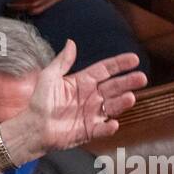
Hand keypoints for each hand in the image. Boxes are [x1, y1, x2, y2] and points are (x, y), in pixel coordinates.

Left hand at [0, 40, 146, 166]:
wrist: (32, 128)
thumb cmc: (39, 102)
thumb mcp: (49, 78)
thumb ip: (62, 62)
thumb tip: (71, 42)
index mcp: (83, 82)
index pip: (105, 70)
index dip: (119, 64)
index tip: (133, 59)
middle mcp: (92, 97)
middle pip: (114, 87)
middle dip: (128, 82)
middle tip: (141, 78)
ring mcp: (92, 114)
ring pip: (112, 107)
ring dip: (122, 103)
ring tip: (130, 97)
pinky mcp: (89, 131)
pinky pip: (101, 129)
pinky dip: (108, 128)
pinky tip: (113, 124)